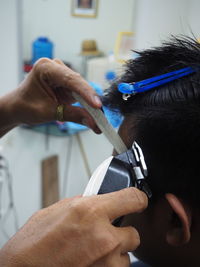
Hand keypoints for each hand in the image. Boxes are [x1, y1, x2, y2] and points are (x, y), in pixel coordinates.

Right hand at [0, 188, 147, 266]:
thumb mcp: (59, 209)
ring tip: (94, 251)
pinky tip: (92, 262)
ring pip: (127, 254)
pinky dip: (109, 266)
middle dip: (121, 232)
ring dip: (115, 252)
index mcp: (90, 211)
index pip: (133, 198)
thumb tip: (101, 200)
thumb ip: (85, 203)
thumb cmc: (35, 242)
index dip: (138, 198)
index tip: (138, 200)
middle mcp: (103, 236)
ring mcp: (106, 261)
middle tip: (105, 233)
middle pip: (134, 232)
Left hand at [5, 58, 101, 132]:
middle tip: (101, 116)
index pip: (71, 80)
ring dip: (89, 102)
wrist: (18, 108)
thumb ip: (72, 115)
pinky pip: (80, 92)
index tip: (97, 106)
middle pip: (78, 83)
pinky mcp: (66, 83)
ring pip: (81, 88)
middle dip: (90, 100)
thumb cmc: (26, 107)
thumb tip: (93, 122)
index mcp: (46, 68)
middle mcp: (55, 67)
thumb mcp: (48, 113)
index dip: (86, 93)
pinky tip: (92, 112)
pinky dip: (85, 103)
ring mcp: (61, 74)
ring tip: (98, 117)